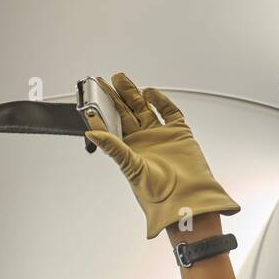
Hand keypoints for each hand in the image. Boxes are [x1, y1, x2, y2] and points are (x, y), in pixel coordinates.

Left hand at [85, 73, 238, 238]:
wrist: (187, 198)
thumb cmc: (158, 193)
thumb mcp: (130, 168)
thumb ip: (112, 147)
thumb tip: (91, 134)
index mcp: (128, 150)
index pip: (111, 124)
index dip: (102, 110)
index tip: (93, 95)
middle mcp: (142, 140)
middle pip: (127, 112)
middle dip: (117, 96)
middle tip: (107, 80)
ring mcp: (160, 135)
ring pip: (145, 108)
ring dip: (134, 94)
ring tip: (121, 80)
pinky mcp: (178, 132)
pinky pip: (168, 112)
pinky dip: (160, 101)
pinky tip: (149, 93)